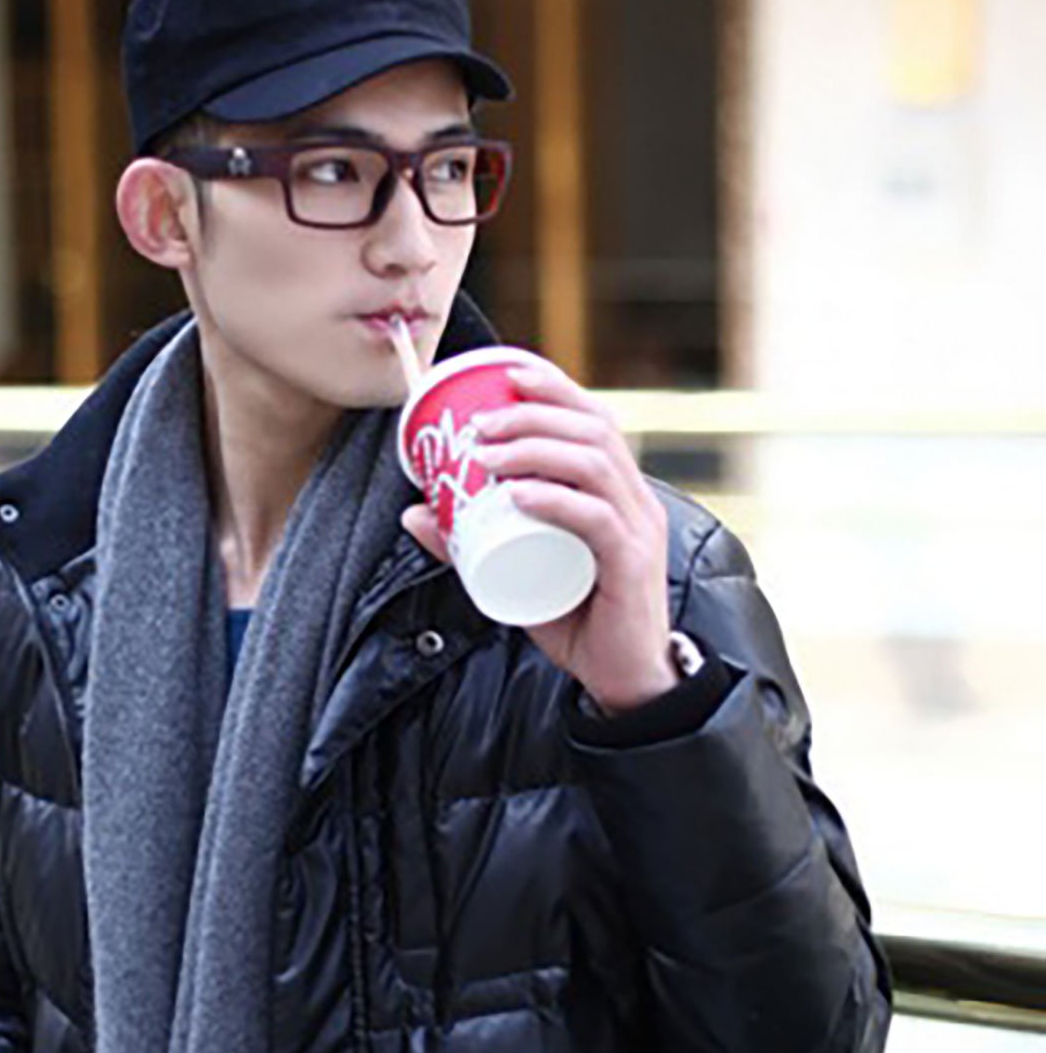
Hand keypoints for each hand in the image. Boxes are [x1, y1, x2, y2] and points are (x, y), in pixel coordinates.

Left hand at [401, 361, 673, 711]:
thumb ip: (469, 543)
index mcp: (616, 488)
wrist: (622, 681)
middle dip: (533, 413)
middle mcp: (635, 499)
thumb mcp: (514, 571)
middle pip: (594, 429)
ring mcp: (638, 530)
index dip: (555, 386)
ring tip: (487, 454)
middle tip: (479, 423)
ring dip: (536, 447)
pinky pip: (597, 519)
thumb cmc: (576, 617)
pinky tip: (519, 494)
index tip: (507, 372)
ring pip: (595, 464)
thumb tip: (413, 513)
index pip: (594, 417)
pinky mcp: (632, 565)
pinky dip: (555, 499)